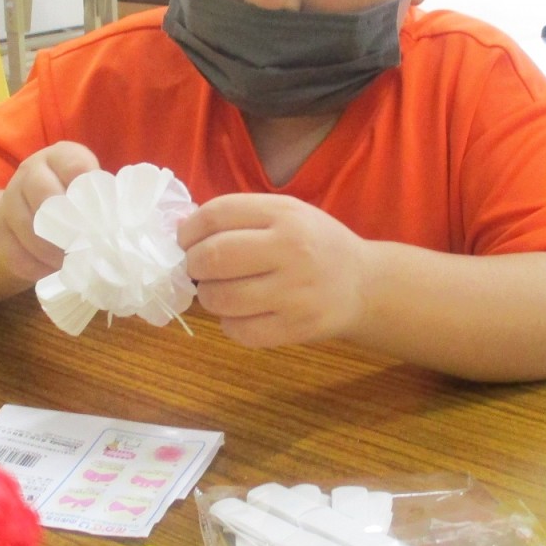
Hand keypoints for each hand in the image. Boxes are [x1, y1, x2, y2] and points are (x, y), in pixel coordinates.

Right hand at [0, 142, 100, 280]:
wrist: (33, 209)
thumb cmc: (78, 201)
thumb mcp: (94, 191)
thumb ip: (108, 201)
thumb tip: (123, 227)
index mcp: (60, 156)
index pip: (74, 165)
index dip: (90, 191)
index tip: (103, 215)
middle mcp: (31, 172)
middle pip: (45, 194)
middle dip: (70, 226)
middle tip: (88, 247)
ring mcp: (9, 199)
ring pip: (27, 228)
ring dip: (54, 252)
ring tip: (74, 264)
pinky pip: (15, 253)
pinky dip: (37, 267)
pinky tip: (53, 271)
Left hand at [179, 194, 368, 347]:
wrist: (365, 285)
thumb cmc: (315, 245)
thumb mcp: (286, 214)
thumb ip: (238, 217)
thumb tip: (180, 230)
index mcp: (285, 214)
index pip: (217, 214)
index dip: (189, 229)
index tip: (185, 240)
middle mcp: (291, 250)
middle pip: (213, 257)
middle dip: (193, 264)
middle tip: (198, 269)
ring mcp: (295, 292)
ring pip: (221, 298)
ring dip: (208, 296)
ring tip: (220, 291)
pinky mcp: (296, 328)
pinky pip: (239, 331)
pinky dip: (228, 324)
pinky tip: (240, 314)